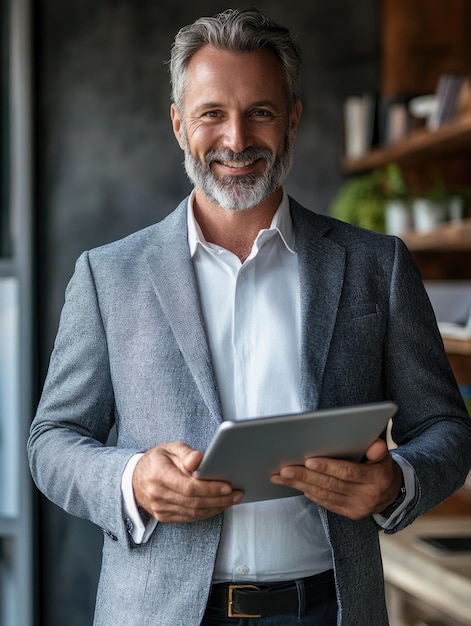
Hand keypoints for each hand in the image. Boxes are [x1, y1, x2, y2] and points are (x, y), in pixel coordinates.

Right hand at [132, 442, 242, 522]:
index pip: (188, 486)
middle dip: (219, 499)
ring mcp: (159, 508)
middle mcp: (157, 494)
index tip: (228, 486)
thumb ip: (186, 453)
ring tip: (233, 499)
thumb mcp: (171, 448)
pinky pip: (190, 517)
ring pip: (194, 512)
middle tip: (238, 494)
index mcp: (158, 474)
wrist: (136, 478)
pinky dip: (207, 512)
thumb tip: (199, 460)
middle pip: (194, 502)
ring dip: (216, 507)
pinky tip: (219, 505)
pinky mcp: (164, 516)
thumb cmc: (157, 460)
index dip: (210, 488)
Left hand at [270, 439, 403, 519]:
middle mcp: (365, 496)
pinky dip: (309, 493)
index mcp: (375, 479)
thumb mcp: (385, 457)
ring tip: (282, 476)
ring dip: (300, 485)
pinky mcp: (349, 514)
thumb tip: (374, 446)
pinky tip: (296, 485)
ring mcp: (357, 507)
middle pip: (330, 485)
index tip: (308, 461)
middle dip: (305, 476)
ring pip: (324, 495)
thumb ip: (378, 450)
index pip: (347, 472)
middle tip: (285, 469)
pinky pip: (326, 503)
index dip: (327, 467)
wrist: (393, 494)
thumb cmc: (382, 468)